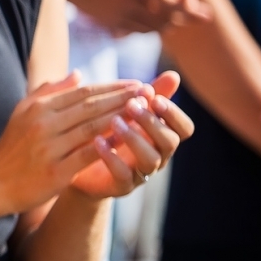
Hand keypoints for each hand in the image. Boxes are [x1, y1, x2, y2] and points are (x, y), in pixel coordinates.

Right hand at [0, 74, 145, 214]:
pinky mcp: (56, 171)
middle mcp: (43, 123)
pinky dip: (110, 145)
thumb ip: (50, 92)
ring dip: (123, 118)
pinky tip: (129, 140)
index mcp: (38, 107)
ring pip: (94, 127)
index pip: (83, 92)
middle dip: (124, 98)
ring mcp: (50, 147)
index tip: (137, 84)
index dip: (112, 87)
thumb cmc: (12, 147)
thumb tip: (78, 73)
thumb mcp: (23, 112)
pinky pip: (89, 154)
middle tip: (150, 93)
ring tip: (145, 112)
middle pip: (92, 106)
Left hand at [69, 71, 194, 196]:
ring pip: (150, 159)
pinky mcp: (120, 186)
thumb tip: (173, 74)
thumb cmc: (105, 131)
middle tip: (132, 105)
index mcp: (160, 136)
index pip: (184, 128)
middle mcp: (157, 155)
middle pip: (170, 142)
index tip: (155, 97)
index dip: (174, 114)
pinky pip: (122, 176)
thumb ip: (146, 95)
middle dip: (153, 122)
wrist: (75, 164)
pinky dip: (112, 158)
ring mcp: (140, 172)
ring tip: (114, 122)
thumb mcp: (123, 111)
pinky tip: (97, 141)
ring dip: (134, 138)